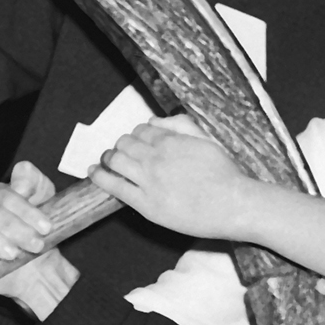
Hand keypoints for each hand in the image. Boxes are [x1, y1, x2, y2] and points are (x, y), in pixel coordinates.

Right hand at [0, 162, 77, 313]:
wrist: (32, 270)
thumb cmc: (35, 235)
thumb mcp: (45, 204)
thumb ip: (36, 184)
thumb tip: (22, 179)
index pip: (5, 194)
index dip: (26, 210)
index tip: (45, 227)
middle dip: (17, 229)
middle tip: (36, 244)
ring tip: (14, 254)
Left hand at [93, 121, 250, 238]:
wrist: (231, 204)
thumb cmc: (224, 174)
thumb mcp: (207, 140)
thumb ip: (181, 126)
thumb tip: (154, 120)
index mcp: (172, 140)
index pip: (142, 130)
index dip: (136, 134)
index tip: (135, 140)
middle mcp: (156, 157)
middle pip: (125, 143)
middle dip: (121, 145)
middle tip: (120, 152)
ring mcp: (148, 180)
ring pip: (116, 160)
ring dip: (108, 158)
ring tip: (105, 161)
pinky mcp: (144, 203)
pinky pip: (114, 186)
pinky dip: (99, 176)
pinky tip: (93, 172)